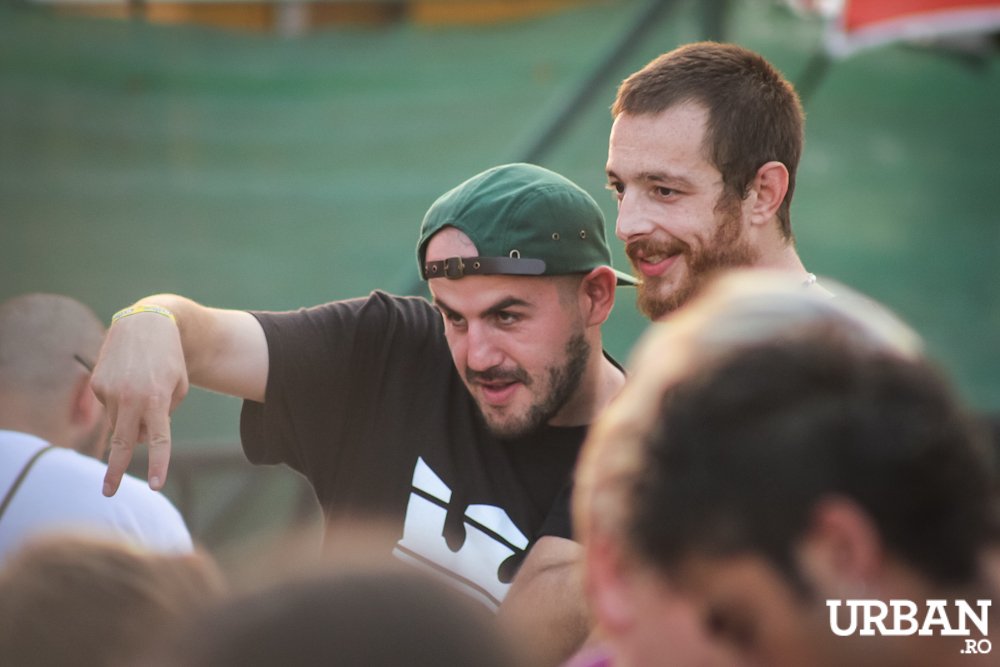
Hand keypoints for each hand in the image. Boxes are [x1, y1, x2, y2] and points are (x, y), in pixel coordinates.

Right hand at [91, 310, 188, 495]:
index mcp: (158, 400)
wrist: (146, 324)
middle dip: (116, 470)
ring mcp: (111, 392)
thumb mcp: (179, 385)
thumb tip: (140, 437)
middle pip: (123, 444)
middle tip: (108, 492)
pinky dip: (120, 403)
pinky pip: (109, 407)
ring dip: (130, 422)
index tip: (157, 486)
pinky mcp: (97, 385)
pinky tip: (128, 381)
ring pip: (118, 424)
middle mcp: (132, 398)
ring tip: (143, 393)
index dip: (159, 464)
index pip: (159, 440)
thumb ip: (164, 414)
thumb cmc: (170, 359)